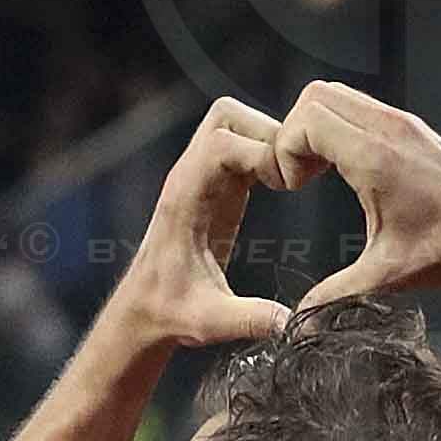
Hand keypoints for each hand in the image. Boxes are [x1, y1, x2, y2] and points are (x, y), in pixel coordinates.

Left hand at [105, 97, 299, 353]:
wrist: (145, 311)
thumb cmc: (170, 314)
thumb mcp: (210, 322)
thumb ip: (249, 319)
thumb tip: (291, 323)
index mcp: (184, 199)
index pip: (221, 144)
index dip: (261, 153)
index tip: (289, 185)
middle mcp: (190, 177)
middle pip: (227, 117)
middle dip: (267, 134)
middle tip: (295, 176)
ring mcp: (202, 176)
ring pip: (235, 122)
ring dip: (268, 138)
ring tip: (292, 178)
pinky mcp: (217, 184)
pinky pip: (243, 145)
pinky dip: (268, 153)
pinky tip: (287, 185)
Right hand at [275, 79, 440, 312]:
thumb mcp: (385, 276)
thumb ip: (335, 295)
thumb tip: (300, 324)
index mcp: (375, 157)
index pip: (306, 121)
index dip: (285, 152)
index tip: (292, 189)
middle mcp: (387, 128)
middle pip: (314, 97)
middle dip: (293, 135)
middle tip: (299, 178)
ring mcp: (400, 121)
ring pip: (335, 95)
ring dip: (315, 128)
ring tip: (317, 173)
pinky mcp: (409, 126)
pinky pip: (358, 106)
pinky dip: (339, 128)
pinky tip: (345, 170)